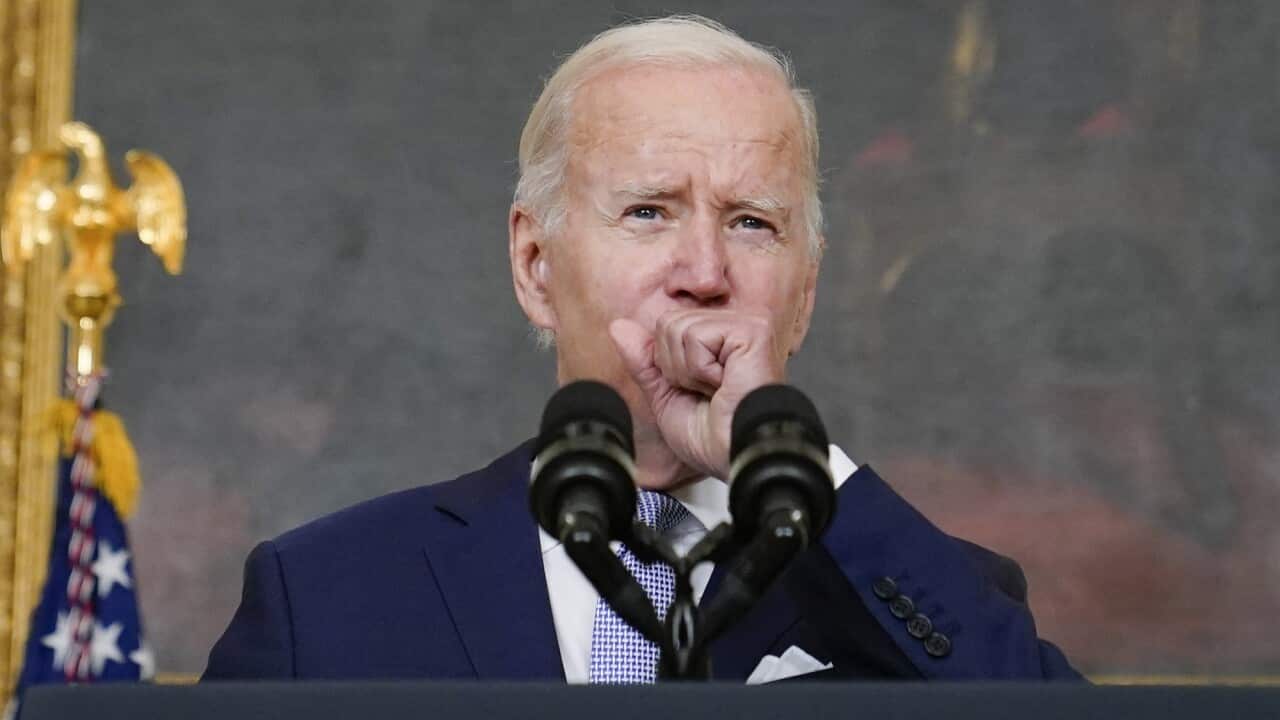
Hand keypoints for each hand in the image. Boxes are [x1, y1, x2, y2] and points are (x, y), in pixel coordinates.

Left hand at [609, 310, 786, 479]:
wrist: (736, 459)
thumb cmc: (714, 439)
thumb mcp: (666, 396)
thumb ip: (644, 361)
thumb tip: (619, 327)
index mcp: (719, 339)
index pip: (665, 327)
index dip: (668, 367)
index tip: (697, 393)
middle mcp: (734, 326)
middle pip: (668, 324)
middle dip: (675, 367)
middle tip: (708, 393)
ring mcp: (746, 325)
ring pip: (677, 328)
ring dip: (688, 372)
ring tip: (718, 390)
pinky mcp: (753, 330)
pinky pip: (696, 336)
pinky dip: (700, 369)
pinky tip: (725, 385)